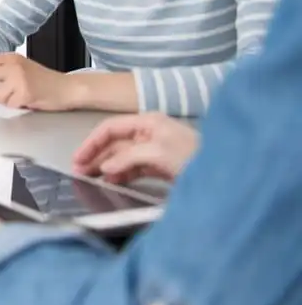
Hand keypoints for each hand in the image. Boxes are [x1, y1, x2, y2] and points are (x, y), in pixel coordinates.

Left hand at [0, 53, 79, 110]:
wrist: (66, 88)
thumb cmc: (43, 79)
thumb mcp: (20, 67)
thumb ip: (1, 67)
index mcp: (11, 58)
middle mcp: (13, 65)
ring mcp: (19, 79)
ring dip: (3, 99)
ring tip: (16, 96)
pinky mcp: (26, 93)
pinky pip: (9, 104)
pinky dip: (15, 105)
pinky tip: (25, 100)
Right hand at [72, 113, 198, 183]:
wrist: (226, 177)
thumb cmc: (193, 157)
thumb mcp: (157, 153)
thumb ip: (127, 158)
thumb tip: (104, 168)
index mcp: (148, 122)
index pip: (111, 128)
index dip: (92, 142)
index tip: (78, 158)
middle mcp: (149, 134)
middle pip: (115, 143)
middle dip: (96, 156)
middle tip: (79, 172)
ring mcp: (155, 151)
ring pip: (123, 158)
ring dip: (106, 168)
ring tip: (90, 179)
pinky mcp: (161, 167)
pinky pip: (134, 169)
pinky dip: (121, 175)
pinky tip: (111, 183)